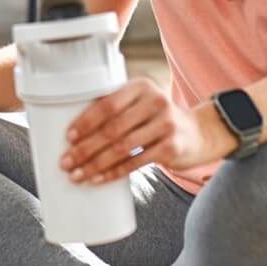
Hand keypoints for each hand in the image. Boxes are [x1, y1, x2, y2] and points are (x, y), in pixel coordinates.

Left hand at [61, 77, 237, 183]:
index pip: (107, 103)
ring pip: (121, 148)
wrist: (199, 133)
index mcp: (141, 86)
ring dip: (94, 164)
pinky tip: (98, 179)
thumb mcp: (142, 104)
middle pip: (112, 128)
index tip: (69, 137)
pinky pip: (135, 162)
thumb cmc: (159, 120)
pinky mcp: (171, 148)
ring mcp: (165, 125)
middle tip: (66, 162)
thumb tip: (76, 133)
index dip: (85, 121)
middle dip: (85, 148)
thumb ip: (117, 110)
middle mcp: (155, 102)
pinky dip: (113, 172)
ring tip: (77, 174)